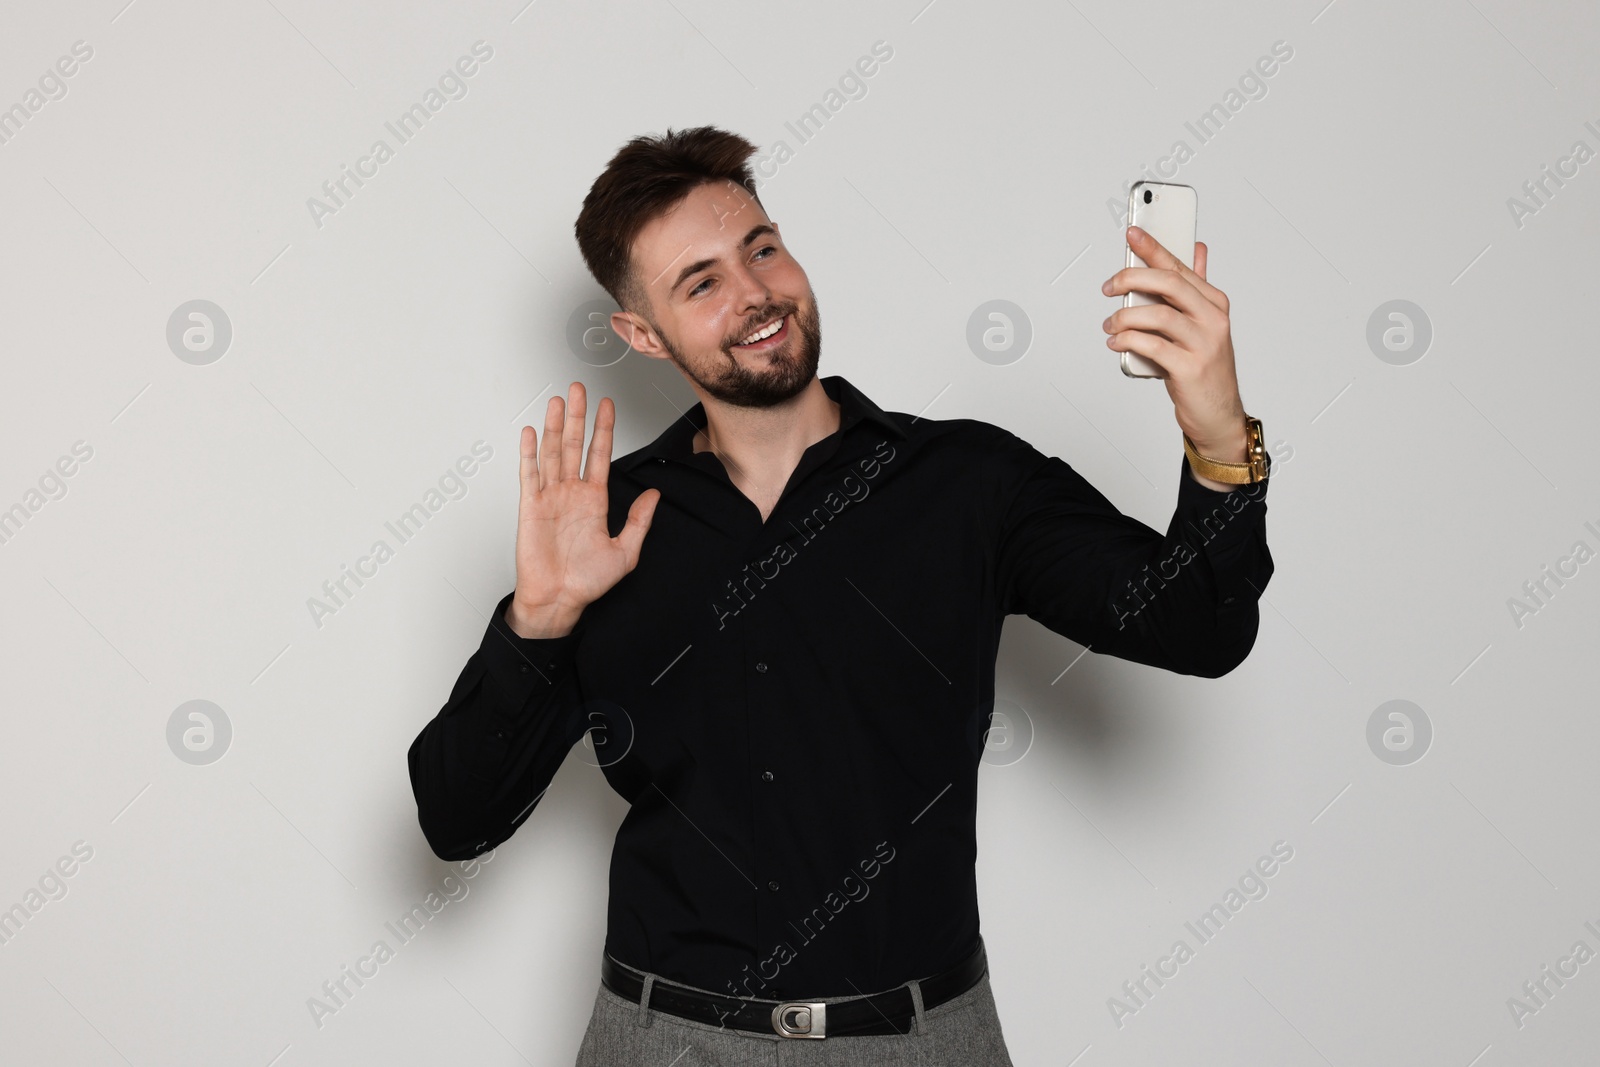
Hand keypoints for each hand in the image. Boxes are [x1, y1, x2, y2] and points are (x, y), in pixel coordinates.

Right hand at [506, 382, 659, 638]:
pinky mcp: (531, 507)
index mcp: (594, 501)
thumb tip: (654, 495)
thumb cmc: (587, 582)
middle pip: (574, 445)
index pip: (599, 455)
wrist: (559, 600)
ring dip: (555, 426)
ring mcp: (550, 498)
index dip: (604, 429)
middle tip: (579, 389)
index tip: (607, 406)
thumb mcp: (625, 552)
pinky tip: (530, 433)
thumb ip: (639, 521)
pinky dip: (529, 453)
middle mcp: (572, 494)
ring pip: (552, 453)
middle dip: (578, 416)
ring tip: (558, 401)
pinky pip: (529, 475)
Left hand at [1101, 226, 1246, 462]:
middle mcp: (1212, 319)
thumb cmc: (1204, 367)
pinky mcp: (1190, 368)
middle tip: (1109, 286)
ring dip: (1124, 316)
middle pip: (1168, 284)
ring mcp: (1203, 344)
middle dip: (1131, 278)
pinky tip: (1115, 342)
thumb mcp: (1203, 323)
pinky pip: (1152, 346)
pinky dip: (1128, 341)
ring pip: (1157, 315)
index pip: (1180, 266)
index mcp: (1214, 303)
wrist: (1218, 414)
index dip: (1153, 248)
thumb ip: (1196, 287)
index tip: (1132, 233)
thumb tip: (1196, 249)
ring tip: (1110, 324)